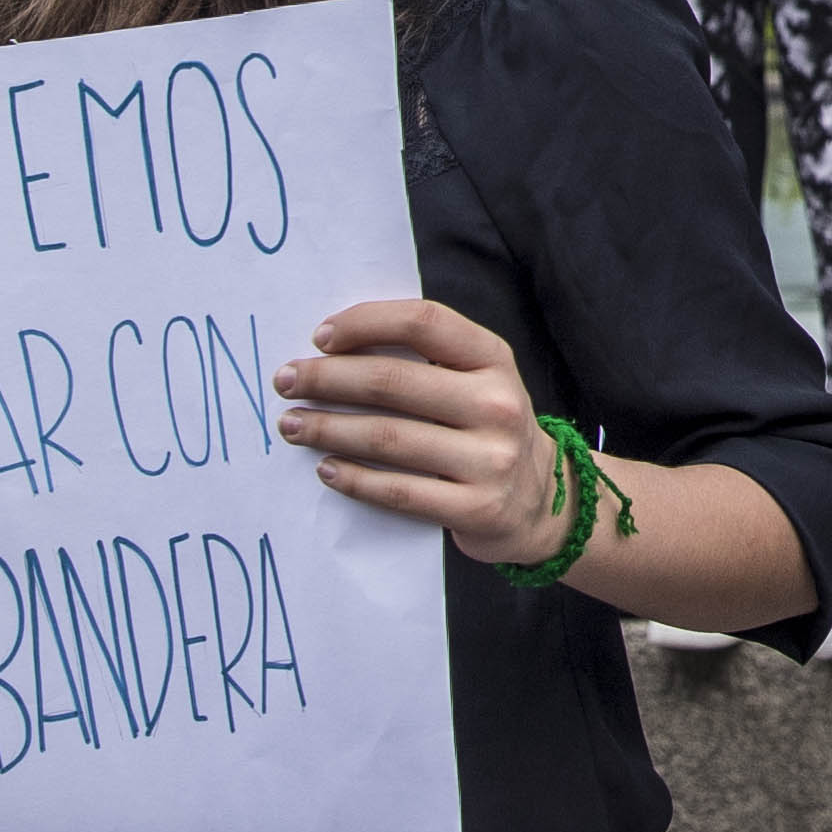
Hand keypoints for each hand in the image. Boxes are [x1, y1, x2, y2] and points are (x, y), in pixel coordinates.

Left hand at [278, 298, 579, 568]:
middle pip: (393, 383)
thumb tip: (335, 347)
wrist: (545, 501)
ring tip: (292, 425)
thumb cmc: (488, 428)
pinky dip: (353, 478)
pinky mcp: (475, 508)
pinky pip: (397, 491)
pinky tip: (325, 468)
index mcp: (494, 359)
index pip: (424, 323)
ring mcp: (489, 460)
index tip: (321, 337)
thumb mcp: (478, 379)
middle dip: (327, 379)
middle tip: (287, 381)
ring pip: (387, 437)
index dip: (366, 323)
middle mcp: (497, 404)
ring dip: (327, 428)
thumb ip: (426, 358)